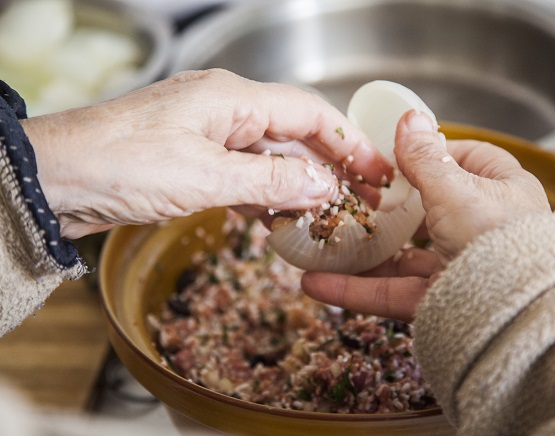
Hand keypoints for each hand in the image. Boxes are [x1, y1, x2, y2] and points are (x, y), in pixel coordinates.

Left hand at [21, 69, 393, 238]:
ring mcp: (208, 135)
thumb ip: (272, 180)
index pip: (310, 112)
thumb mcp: (207, 177)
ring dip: (298, 185)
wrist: (55, 181)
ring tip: (328, 216)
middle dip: (330, 167)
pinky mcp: (192, 160)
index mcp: (233, 99)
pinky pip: (242, 174)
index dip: (349, 142)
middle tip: (362, 200)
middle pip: (294, 134)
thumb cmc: (121, 166)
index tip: (378, 171)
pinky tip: (279, 217)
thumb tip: (323, 185)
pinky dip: (265, 195)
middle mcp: (225, 110)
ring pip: (270, 156)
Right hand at [302, 110, 550, 321]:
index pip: (471, 160)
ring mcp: (463, 268)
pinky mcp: (443, 303)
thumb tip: (410, 117)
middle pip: (430, 211)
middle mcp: (486, 229)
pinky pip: (396, 292)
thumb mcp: (456, 190)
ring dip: (362, 256)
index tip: (399, 154)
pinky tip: (318, 285)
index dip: (436, 153)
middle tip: (355, 200)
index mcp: (504, 191)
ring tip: (322, 247)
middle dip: (389, 210)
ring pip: (406, 258)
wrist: (519, 317)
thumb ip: (426, 159)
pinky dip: (358, 290)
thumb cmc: (496, 237)